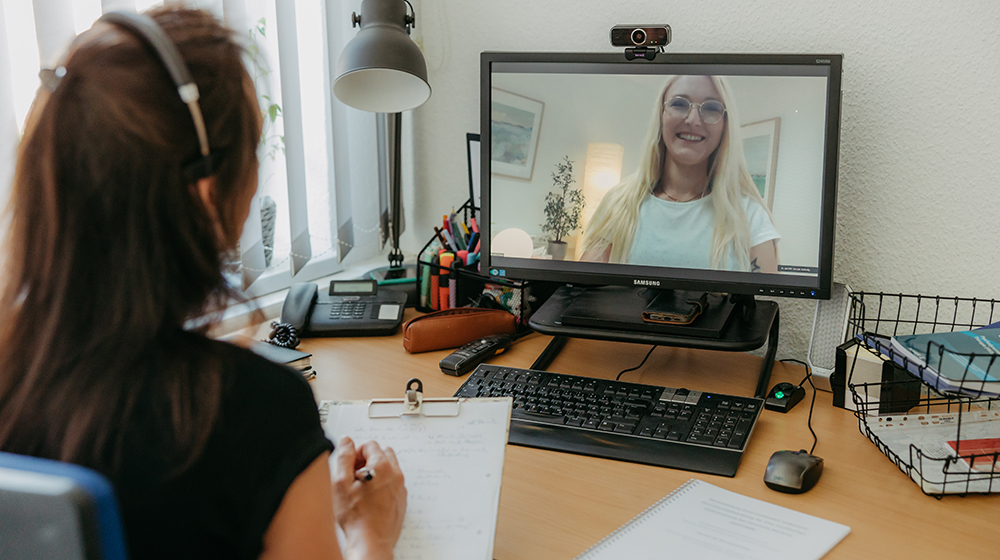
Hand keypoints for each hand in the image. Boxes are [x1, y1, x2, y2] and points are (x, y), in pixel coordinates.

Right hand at [331, 436, 406, 559]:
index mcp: (382, 466)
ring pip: (389, 468)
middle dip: (367, 459)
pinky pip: (392, 483)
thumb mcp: (341, 482)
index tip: (349, 466)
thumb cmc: (356, 516)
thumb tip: (347, 441)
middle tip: (354, 475)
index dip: (355, 453)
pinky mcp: (401, 499)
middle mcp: (395, 474)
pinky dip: (382, 484)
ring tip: (361, 488)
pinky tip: (369, 498)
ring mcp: (400, 487)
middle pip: (382, 453)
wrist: (370, 541)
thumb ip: (344, 457)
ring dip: (376, 471)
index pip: (369, 444)